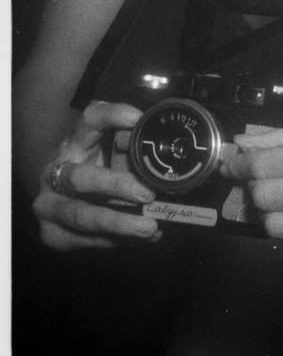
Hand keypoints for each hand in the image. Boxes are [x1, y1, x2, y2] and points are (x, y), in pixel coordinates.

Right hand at [33, 100, 160, 250]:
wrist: (65, 204)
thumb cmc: (100, 172)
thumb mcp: (115, 156)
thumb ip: (132, 152)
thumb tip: (161, 153)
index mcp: (75, 143)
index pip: (90, 120)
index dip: (112, 116)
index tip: (138, 120)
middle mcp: (55, 171)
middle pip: (80, 177)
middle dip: (115, 185)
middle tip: (147, 194)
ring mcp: (49, 205)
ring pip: (81, 215)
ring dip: (118, 222)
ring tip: (149, 227)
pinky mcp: (53, 234)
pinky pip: (88, 240)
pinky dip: (118, 240)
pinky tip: (144, 238)